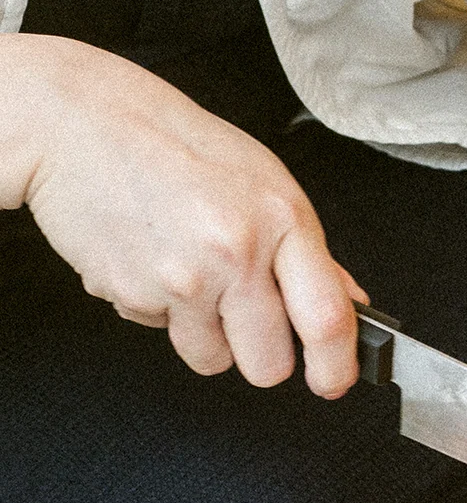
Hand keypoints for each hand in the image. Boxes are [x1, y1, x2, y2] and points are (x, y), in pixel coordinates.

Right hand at [5, 36, 363, 394]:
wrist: (80, 123)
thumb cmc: (175, 145)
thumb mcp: (265, 182)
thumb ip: (310, 253)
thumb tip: (350, 303)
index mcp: (281, 220)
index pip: (327, 320)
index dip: (337, 366)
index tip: (333, 380)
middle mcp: (236, 252)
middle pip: (269, 365)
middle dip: (261, 355)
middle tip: (246, 316)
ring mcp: (182, 279)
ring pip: (212, 359)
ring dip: (205, 332)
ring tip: (190, 272)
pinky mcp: (131, 294)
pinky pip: (159, 332)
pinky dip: (157, 308)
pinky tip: (152, 258)